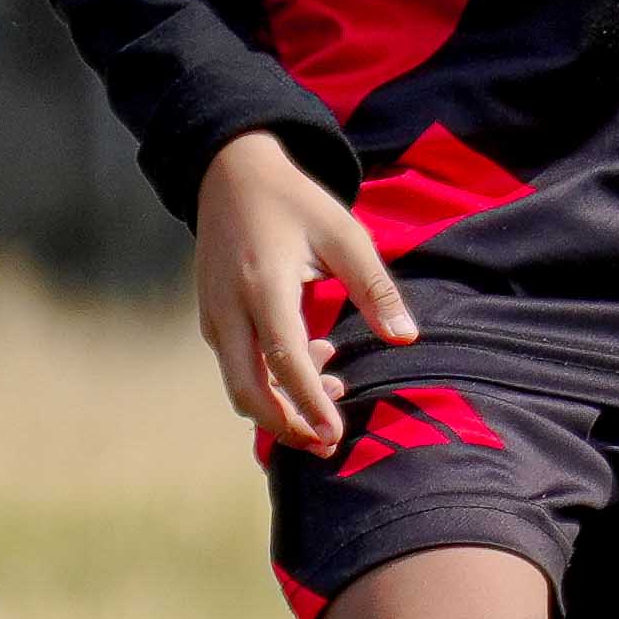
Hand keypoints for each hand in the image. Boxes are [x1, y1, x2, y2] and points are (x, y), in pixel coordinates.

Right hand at [193, 128, 416, 453]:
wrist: (231, 175)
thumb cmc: (296, 203)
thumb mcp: (344, 235)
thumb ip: (375, 288)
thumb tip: (407, 338)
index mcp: (262, 286)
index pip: (283, 361)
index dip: (308, 404)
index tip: (335, 436)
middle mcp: (228, 309)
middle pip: (248, 392)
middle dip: (288, 427)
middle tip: (331, 443)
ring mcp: (213, 317)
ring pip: (240, 386)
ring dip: (282, 405)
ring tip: (336, 389)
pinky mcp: (212, 319)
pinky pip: (237, 368)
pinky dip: (270, 382)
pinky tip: (315, 360)